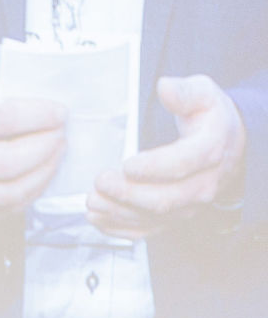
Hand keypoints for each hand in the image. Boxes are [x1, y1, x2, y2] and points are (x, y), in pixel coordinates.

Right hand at [0, 75, 66, 222]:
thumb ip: (6, 95)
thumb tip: (48, 107)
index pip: (9, 118)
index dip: (43, 115)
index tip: (60, 112)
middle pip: (14, 160)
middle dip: (48, 146)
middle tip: (60, 135)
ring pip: (15, 190)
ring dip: (45, 172)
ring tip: (54, 155)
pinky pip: (7, 208)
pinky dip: (30, 191)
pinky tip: (37, 174)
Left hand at [87, 75, 247, 238]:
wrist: (226, 146)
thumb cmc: (208, 119)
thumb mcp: (203, 94)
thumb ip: (184, 92)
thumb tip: (165, 87)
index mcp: (211, 149)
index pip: (182, 164)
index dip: (153, 167)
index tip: (126, 164)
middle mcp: (203, 183)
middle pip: (164, 198)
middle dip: (127, 193)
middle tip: (99, 182)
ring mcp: (188, 205)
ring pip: (152, 218)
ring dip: (117, 212)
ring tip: (91, 201)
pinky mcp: (173, 217)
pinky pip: (146, 230)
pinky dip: (119, 228)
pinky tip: (98, 218)